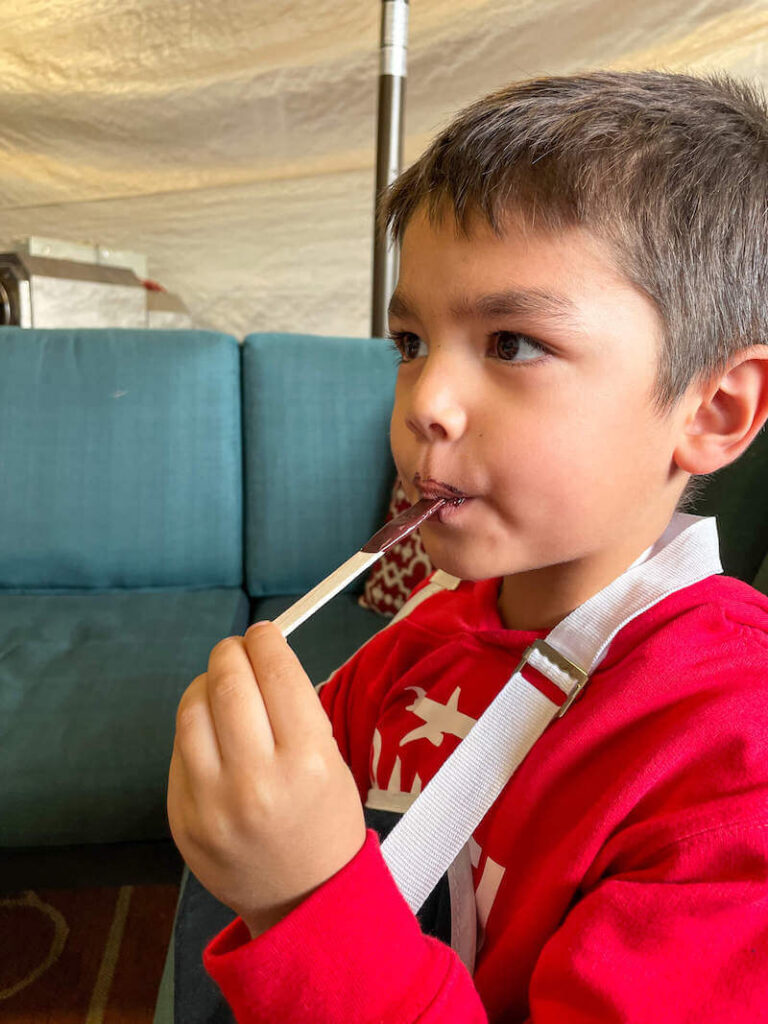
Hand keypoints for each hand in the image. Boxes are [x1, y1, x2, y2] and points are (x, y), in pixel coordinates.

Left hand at [167, 620, 366, 938]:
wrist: (302, 901)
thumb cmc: (324, 822)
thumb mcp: (331, 761)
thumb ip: (294, 709)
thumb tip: (259, 653)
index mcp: (306, 763)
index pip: (276, 673)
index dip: (266, 641)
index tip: (264, 631)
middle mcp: (256, 781)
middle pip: (228, 684)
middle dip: (231, 653)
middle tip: (238, 649)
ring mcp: (211, 803)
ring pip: (192, 710)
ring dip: (205, 685)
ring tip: (220, 686)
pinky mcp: (182, 818)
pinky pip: (179, 749)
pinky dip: (194, 727)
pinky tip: (211, 731)